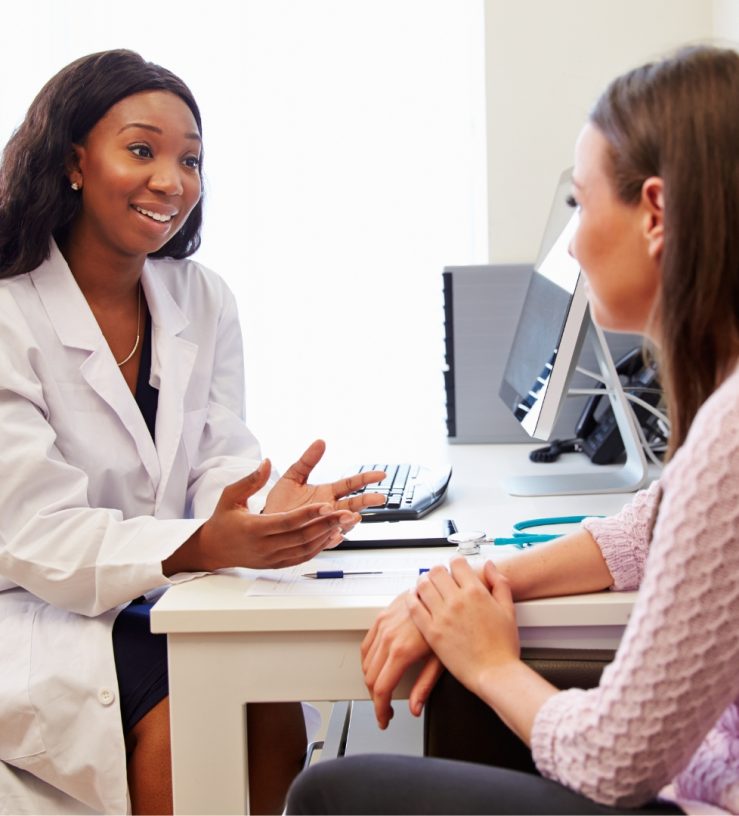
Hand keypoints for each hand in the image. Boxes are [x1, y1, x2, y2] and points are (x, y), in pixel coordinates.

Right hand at [166, 460, 359, 573]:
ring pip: (306, 548)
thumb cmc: (222, 520)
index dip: (308, 514)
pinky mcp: (277, 564)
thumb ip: (251, 480)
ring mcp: (272, 558)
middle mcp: (264, 547)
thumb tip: (266, 462)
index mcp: (253, 529)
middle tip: (347, 512)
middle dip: (327, 524)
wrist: (213, 549)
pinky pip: (303, 557)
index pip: (286, 522)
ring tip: (346, 522)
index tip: (327, 504)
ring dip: (328, 535)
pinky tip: (334, 535)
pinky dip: (320, 546)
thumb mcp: (230, 496)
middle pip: (301, 536)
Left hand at [263, 439, 385, 532]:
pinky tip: (337, 534)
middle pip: (353, 504)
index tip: (381, 474)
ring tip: (354, 517)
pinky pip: (327, 541)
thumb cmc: (280, 502)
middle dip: (367, 501)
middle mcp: (330, 509)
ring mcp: (324, 525)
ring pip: (343, 523)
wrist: (266, 523)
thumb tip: (320, 442)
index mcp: (327, 493)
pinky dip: (334, 538)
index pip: (351, 484)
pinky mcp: (315, 539)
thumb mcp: (292, 476)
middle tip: (379, 498)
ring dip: (350, 521)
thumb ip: (307, 461)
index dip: (366, 478)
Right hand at [361, 592, 442, 728]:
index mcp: (401, 651)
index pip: (381, 689)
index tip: (384, 718)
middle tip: (386, 708)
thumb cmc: (451, 621)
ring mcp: (383, 625)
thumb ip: (425, 685)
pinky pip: (367, 643)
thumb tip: (415, 708)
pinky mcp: (382, 616)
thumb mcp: (441, 658)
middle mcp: (388, 637)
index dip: (380, 709)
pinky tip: (378, 665)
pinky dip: (368, 659)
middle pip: (370, 677)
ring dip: (371, 679)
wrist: (446, 590)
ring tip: (383, 690)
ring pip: (365, 661)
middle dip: (376, 698)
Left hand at [407, 558, 520, 698]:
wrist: (495, 673)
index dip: (455, 563)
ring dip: (423, 582)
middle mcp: (457, 600)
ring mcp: (442, 615)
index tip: (454, 567)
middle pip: (436, 571)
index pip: (457, 563)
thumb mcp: (508, 609)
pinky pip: (414, 608)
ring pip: (423, 586)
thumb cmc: (503, 646)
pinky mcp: (431, 632)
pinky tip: (413, 598)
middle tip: (438, 576)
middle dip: (437, 571)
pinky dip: (411, 599)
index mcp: (476, 592)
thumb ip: (499, 583)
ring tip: (425, 585)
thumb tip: (489, 566)